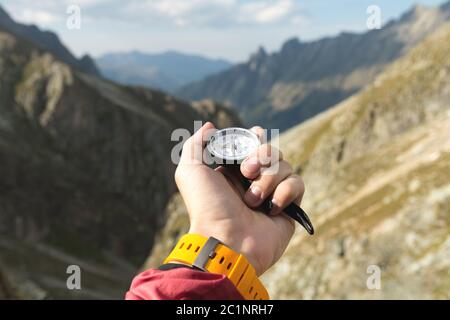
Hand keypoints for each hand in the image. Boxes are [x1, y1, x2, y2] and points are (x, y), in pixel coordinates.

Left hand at [174, 122, 304, 274]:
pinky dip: (285, 192)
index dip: (255, 137)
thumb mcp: (190, 171)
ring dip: (268, 179)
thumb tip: (211, 127)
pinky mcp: (288, 206)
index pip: (253, 142)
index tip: (253, 136)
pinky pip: (297, 183)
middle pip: (272, 149)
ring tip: (252, 200)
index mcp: (233, 170)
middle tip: (246, 172)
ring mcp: (272, 192)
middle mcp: (253, 179)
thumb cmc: (207, 207)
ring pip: (285, 165)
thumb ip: (196, 144)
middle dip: (261, 155)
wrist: (227, 240)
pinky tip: (271, 208)